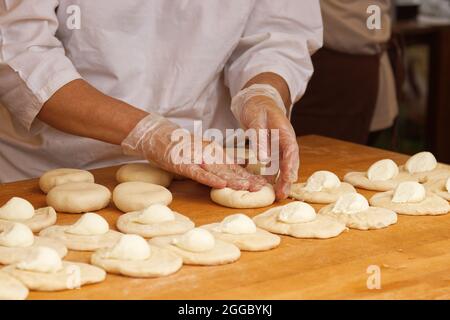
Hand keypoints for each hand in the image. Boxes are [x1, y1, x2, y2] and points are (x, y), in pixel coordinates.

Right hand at [121, 114, 266, 190]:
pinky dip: (210, 179)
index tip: (263, 184)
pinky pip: (198, 173)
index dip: (249, 176)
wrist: (157, 134)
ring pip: (218, 171)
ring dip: (234, 180)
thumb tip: (231, 171)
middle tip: (263, 189)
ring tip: (249, 188)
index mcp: (214, 155)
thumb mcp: (201, 153)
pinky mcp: (184, 164)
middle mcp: (209, 156)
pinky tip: (220, 184)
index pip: (235, 168)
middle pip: (231, 170)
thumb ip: (215, 162)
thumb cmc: (178, 146)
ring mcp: (197, 159)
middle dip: (247, 180)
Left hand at [237, 95, 298, 199]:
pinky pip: (274, 164)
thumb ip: (260, 138)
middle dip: (287, 179)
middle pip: (290, 162)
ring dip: (281, 180)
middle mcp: (285, 141)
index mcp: (285, 132)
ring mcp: (280, 146)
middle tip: (282, 195)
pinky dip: (272, 175)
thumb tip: (264, 159)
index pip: (291, 152)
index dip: (290, 167)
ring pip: (283, 166)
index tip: (289, 180)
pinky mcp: (272, 150)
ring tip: (278, 196)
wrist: (257, 101)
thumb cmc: (257, 107)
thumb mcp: (256, 119)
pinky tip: (268, 186)